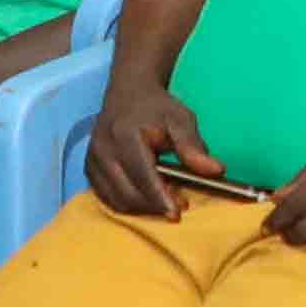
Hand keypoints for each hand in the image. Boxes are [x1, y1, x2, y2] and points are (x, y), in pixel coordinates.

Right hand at [88, 76, 217, 219]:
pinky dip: (129, 203)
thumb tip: (216, 171)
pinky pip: (108, 198)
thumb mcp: (181, 119)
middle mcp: (103, 149)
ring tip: (165, 196)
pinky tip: (147, 195)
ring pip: (117, 200)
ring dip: (142, 207)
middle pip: (128, 193)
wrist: (128, 92)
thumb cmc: (157, 107)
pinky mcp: (89, 169)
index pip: (142, 174)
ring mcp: (92, 160)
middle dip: (154, 205)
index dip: (159, 197)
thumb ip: (194, 146)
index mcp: (124, 135)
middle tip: (180, 203)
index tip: (177, 214)